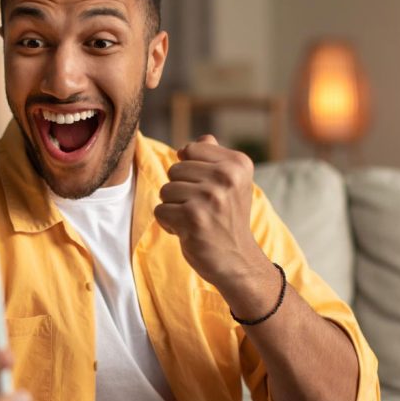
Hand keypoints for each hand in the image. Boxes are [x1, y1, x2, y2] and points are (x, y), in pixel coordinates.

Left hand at [154, 134, 265, 290]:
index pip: (190, 149)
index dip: (190, 171)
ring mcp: (210, 197)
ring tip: (196, 220)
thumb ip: (215, 158)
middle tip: (201, 209)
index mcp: (238, 163)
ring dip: (174, 208)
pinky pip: (161, 210)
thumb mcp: (232, 185)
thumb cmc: (228, 220)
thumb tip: (201, 139)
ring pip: (166, 190)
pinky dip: (169, 224)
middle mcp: (227, 177)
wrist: (239, 261)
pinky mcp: (194, 218)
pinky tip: (189, 232)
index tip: (207, 189)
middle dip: (180, 191)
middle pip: (175, 169)